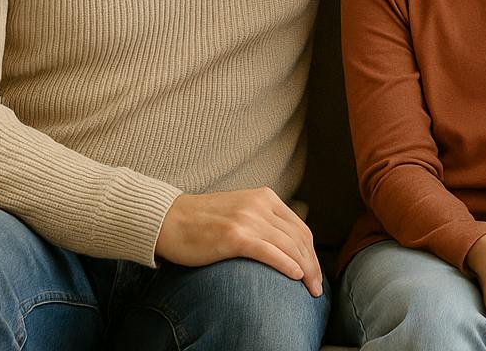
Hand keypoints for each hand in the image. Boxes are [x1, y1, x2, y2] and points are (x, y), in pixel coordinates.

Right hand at [156, 188, 322, 296]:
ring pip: (288, 246)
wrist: (168, 220)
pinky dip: (286, 265)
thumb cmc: (202, 221)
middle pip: (298, 238)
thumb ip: (262, 220)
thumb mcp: (240, 210)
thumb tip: (284, 244)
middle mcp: (260, 205)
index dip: (311, 253)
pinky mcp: (234, 236)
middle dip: (312, 265)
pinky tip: (295, 277)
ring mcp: (247, 219)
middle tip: (317, 287)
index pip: (299, 228)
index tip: (315, 272)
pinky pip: (268, 252)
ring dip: (305, 270)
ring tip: (311, 289)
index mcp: (265, 197)